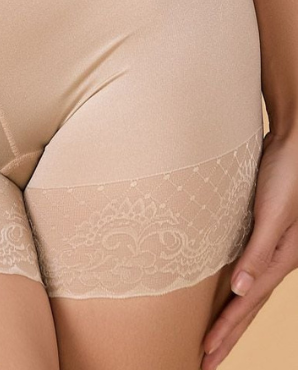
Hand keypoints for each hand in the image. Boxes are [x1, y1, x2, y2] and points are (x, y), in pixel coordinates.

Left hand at [201, 129, 297, 368]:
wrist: (291, 144)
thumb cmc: (285, 176)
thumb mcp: (273, 214)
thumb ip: (259, 252)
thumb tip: (242, 291)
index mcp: (279, 261)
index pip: (246, 305)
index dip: (225, 330)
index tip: (204, 354)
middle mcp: (273, 260)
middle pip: (247, 307)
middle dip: (226, 336)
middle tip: (203, 363)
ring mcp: (267, 248)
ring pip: (245, 293)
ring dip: (228, 318)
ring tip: (211, 340)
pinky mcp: (257, 233)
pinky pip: (242, 270)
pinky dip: (231, 290)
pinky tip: (224, 295)